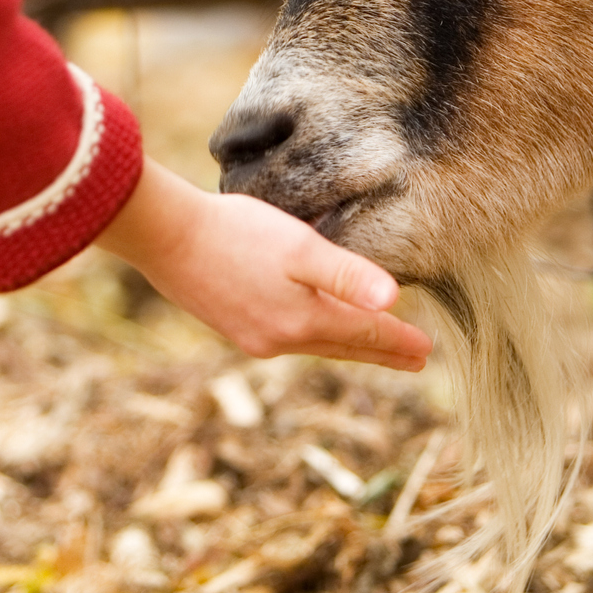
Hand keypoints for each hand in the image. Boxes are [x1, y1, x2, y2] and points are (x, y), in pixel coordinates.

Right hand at [96, 159, 431, 371]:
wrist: (166, 237)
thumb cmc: (237, 233)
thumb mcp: (301, 247)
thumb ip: (347, 275)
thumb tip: (395, 300)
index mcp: (303, 321)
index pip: (365, 335)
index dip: (398, 340)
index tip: (427, 351)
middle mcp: (279, 338)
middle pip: (343, 347)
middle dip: (379, 351)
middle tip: (412, 360)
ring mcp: (251, 336)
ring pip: (313, 344)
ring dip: (346, 345)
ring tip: (367, 345)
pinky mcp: (229, 324)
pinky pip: (284, 337)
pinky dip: (311, 335)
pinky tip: (306, 327)